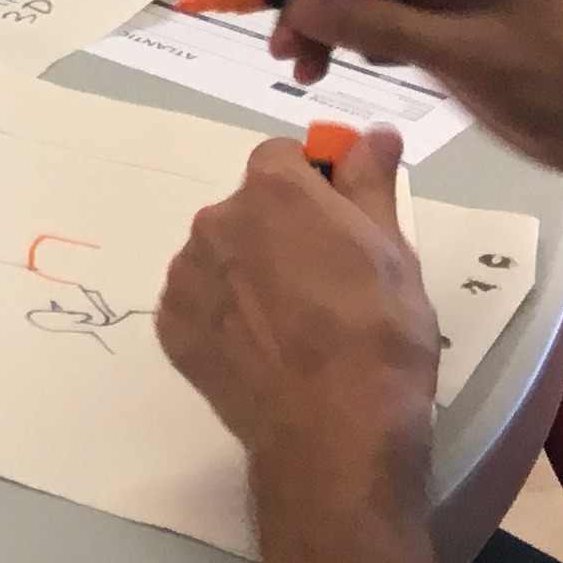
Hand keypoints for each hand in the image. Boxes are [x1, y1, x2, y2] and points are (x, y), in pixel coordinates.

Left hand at [160, 127, 439, 512]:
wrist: (334, 429)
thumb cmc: (379, 333)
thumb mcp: (393, 249)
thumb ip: (371, 182)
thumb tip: (374, 133)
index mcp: (272, 191)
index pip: (283, 158)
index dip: (314, 183)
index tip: (341, 222)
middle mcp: (215, 220)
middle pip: (248, 207)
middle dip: (281, 230)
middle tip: (328, 282)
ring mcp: (185, 274)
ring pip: (220, 254)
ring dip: (249, 272)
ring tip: (297, 325)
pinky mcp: (169, 325)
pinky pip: (198, 301)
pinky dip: (224, 315)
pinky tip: (264, 350)